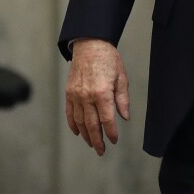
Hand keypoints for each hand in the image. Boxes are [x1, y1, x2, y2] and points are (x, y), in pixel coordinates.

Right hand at [64, 38, 129, 155]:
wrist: (89, 43)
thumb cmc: (107, 58)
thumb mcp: (121, 76)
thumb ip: (122, 98)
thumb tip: (124, 117)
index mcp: (102, 92)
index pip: (107, 120)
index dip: (111, 132)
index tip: (114, 140)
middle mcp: (87, 96)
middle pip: (92, 124)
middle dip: (97, 140)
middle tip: (101, 150)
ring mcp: (76, 95)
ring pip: (80, 121)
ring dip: (85, 135)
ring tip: (92, 143)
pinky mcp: (69, 92)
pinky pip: (70, 112)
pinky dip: (73, 124)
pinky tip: (78, 132)